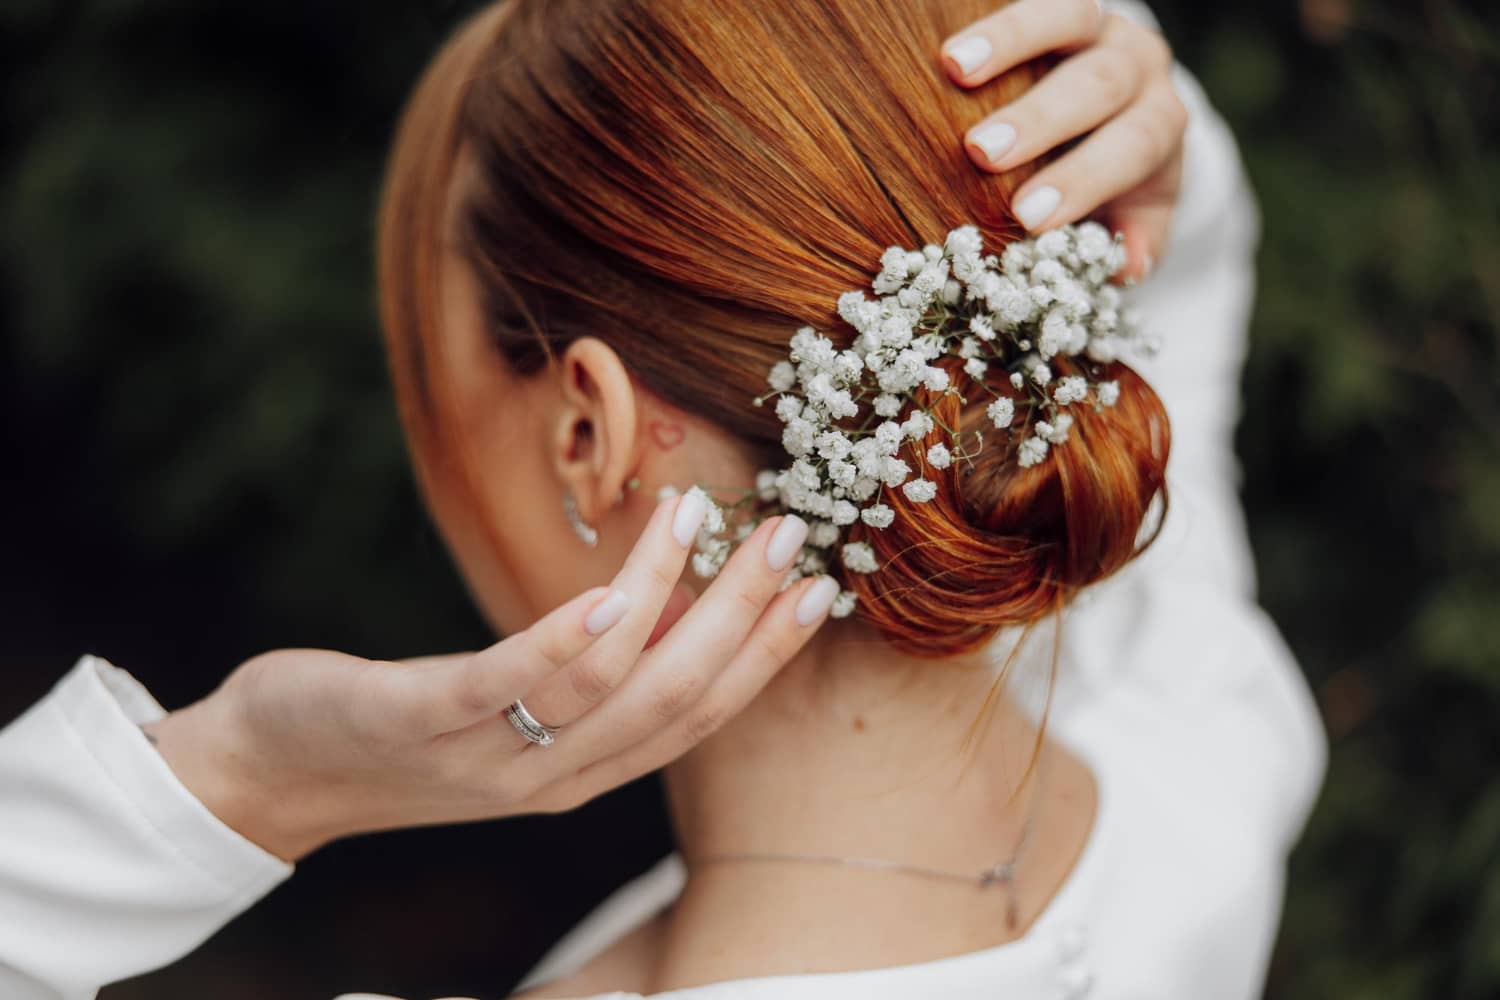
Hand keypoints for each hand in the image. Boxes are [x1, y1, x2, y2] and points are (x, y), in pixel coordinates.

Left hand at [143, 495, 833, 860]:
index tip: (818, 588)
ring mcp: (486, 754)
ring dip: (662, 599)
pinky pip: (507, 686)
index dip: (765, 655)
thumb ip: (592, 674)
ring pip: (605, 687)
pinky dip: (566, 643)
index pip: (697, 716)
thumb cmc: (410, 726)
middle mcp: (549, 778)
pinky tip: (609, 592)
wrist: (275, 773)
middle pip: (671, 702)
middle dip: (740, 620)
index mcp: (581, 773)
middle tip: (785, 538)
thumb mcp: (516, 708)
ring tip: (693, 517)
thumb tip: (672, 603)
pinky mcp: (418, 720)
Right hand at [941, 0, 1186, 280]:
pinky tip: (950, 44)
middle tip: (983, 153)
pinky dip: (995, 17)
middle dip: (1041, 119)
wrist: (1123, 101)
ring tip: (956, 69)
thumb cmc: (1114, 172)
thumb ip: (1137, 238)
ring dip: (1011, 42)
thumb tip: (1128, 270)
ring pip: (1069, 16)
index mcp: (1160, 122)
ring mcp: (1099, 24)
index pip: (1132, 146)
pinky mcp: (1060, 5)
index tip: (1029, 216)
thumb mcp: (1138, 209)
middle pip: (1100, 84)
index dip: (1083, 179)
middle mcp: (1138, 64)